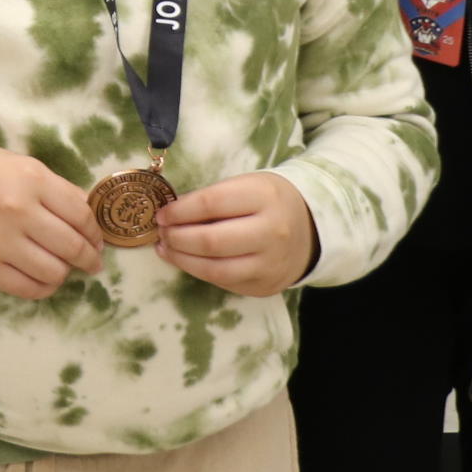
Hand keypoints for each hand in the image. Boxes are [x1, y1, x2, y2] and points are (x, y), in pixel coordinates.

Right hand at [0, 144, 102, 298]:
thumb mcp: (27, 168)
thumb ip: (61, 191)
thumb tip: (91, 217)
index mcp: (33, 182)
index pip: (81, 215)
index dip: (95, 232)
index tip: (97, 240)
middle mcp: (18, 212)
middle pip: (71, 247)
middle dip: (89, 258)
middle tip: (92, 261)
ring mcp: (0, 242)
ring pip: (53, 272)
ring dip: (65, 272)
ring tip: (63, 267)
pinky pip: (27, 289)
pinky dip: (44, 288)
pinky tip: (45, 279)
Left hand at [154, 173, 318, 296]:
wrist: (309, 229)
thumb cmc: (268, 201)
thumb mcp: (247, 186)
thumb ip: (213, 198)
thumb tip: (171, 215)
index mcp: (266, 196)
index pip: (212, 204)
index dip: (180, 211)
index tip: (162, 213)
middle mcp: (272, 232)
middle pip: (211, 241)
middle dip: (177, 238)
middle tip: (161, 232)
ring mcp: (271, 263)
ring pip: (215, 268)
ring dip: (182, 260)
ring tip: (165, 248)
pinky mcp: (266, 286)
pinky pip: (224, 282)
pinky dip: (198, 272)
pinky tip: (185, 261)